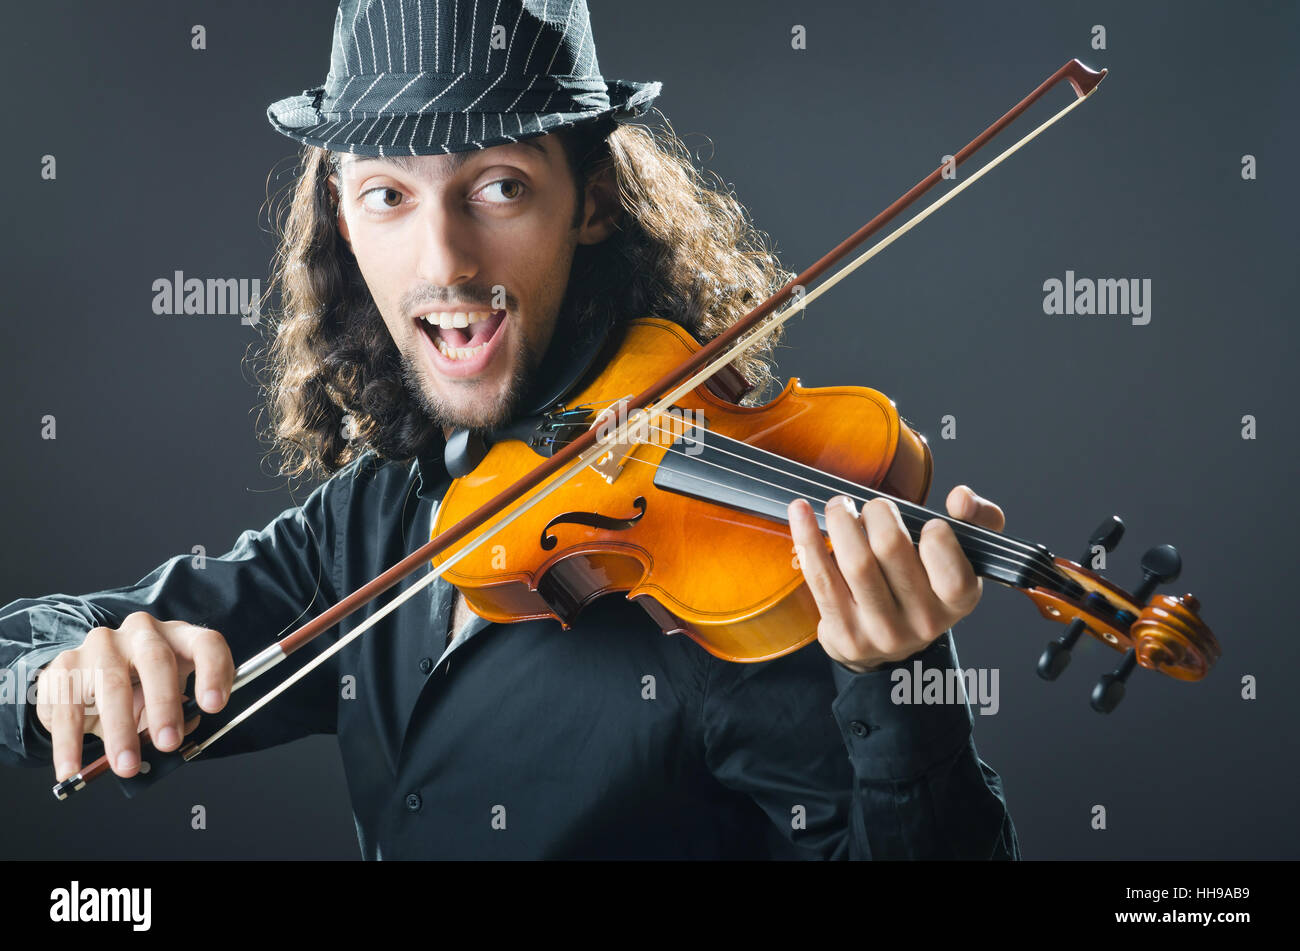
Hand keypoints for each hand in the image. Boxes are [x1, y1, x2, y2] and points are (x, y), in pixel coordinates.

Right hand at [34, 613, 233, 780]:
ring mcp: (102, 644)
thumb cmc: (138, 690)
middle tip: (168, 743)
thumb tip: (181, 732)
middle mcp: (142, 633)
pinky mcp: (66, 664)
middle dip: (164, 705)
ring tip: (126, 766)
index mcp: (178, 638)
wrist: (84, 679)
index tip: (213, 706)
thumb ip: (178, 715)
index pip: (206, 644)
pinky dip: (70, 743)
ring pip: (112, 684)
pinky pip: (69, 706)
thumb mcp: (164, 700)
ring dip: (121, 731)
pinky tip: (72, 769)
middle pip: (158, 660)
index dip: (214, 672)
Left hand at [787, 485, 1005, 673]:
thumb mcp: (965, 555)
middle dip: (877, 513)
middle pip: (892, 549)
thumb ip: (978, 519)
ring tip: (839, 506)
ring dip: (841, 520)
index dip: (936, 534)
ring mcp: (882, 632)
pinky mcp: (844, 634)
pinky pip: (821, 578)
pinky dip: (808, 538)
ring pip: (855, 562)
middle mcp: (924, 622)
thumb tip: (961, 497)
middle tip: (871, 506)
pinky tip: (800, 510)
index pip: (952, 566)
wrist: (890, 642)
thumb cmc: (927, 583)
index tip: (925, 523)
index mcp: (959, 600)